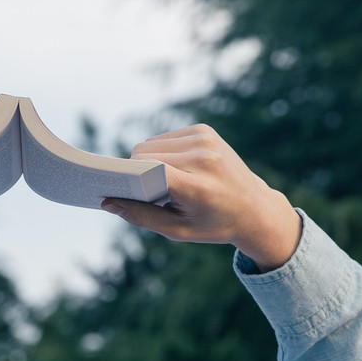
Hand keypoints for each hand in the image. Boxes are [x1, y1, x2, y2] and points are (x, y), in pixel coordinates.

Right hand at [100, 124, 301, 270]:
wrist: (255, 209)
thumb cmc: (213, 224)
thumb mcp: (177, 230)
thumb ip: (140, 216)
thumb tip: (106, 203)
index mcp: (197, 186)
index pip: (147, 169)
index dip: (128, 177)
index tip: (116, 187)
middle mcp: (202, 157)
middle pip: (143, 153)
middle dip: (138, 172)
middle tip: (153, 193)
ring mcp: (205, 139)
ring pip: (150, 144)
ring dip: (150, 161)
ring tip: (168, 182)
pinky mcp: (204, 130)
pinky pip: (164, 137)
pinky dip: (162, 152)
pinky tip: (177, 168)